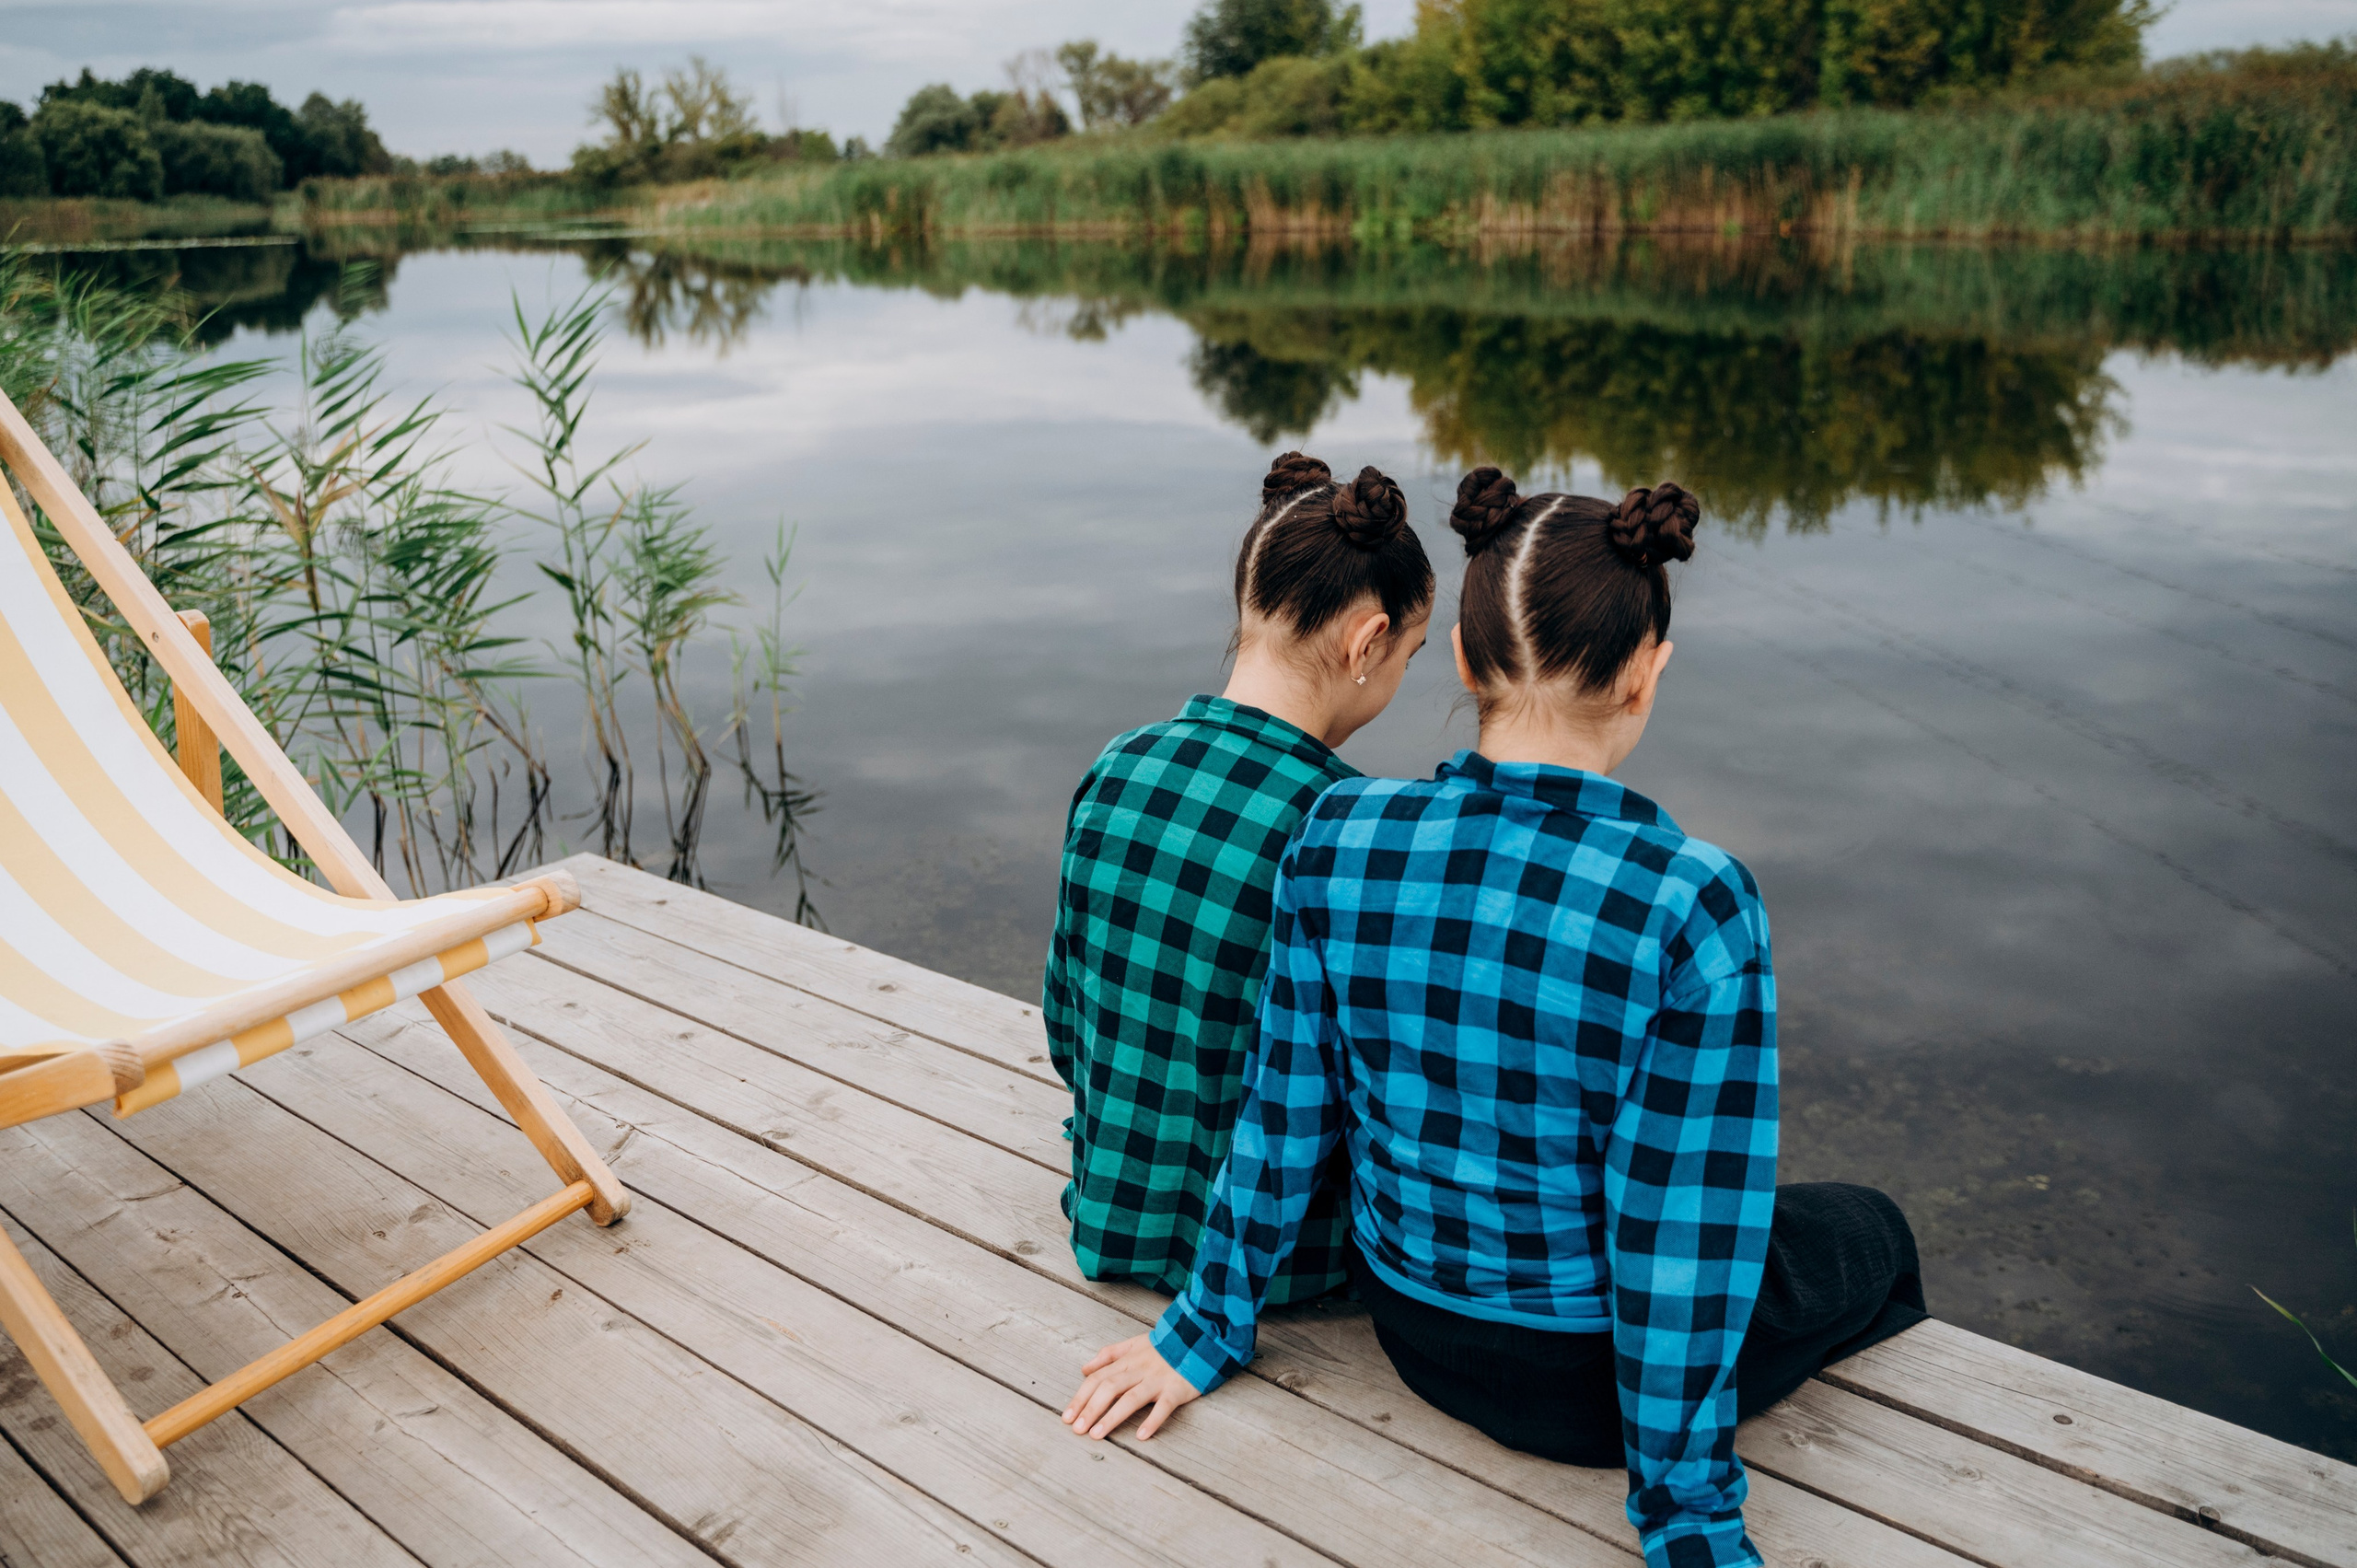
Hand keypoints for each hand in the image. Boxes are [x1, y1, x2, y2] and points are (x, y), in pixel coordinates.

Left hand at [1061, 1333, 1199, 1439]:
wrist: (1198, 1340)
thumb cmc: (1164, 1347)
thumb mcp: (1134, 1343)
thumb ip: (1108, 1355)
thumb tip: (1084, 1370)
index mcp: (1126, 1361)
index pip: (1097, 1379)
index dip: (1080, 1397)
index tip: (1067, 1417)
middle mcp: (1139, 1370)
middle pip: (1109, 1388)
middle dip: (1091, 1409)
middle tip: (1077, 1430)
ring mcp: (1157, 1380)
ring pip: (1131, 1398)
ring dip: (1112, 1417)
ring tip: (1097, 1434)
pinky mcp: (1177, 1390)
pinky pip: (1164, 1407)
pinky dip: (1153, 1420)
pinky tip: (1141, 1436)